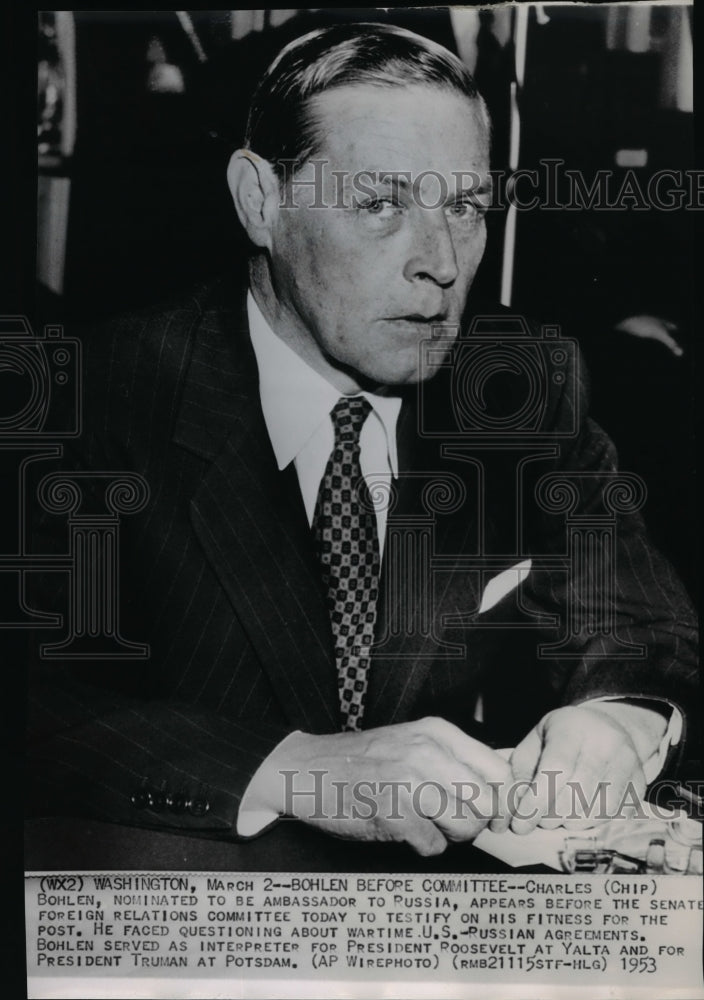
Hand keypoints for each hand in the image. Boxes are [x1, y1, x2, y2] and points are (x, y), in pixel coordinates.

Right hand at [255, 717, 511, 855]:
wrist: (307, 770)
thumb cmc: (364, 760)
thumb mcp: (412, 741)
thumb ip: (453, 758)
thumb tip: (503, 788)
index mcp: (437, 732)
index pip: (499, 769)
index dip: (498, 796)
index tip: (484, 808)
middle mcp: (427, 753)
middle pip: (487, 803)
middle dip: (473, 819)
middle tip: (448, 818)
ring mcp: (410, 783)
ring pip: (466, 827)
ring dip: (448, 834)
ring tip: (423, 822)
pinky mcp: (393, 814)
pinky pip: (433, 846)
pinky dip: (421, 845)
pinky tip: (401, 828)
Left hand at [494, 702, 667, 834]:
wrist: (606, 725)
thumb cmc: (561, 737)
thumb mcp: (535, 742)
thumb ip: (519, 774)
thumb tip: (508, 814)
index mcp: (572, 728)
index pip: (556, 769)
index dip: (537, 801)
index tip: (520, 824)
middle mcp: (604, 742)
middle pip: (575, 795)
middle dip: (549, 817)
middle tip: (538, 819)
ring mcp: (627, 763)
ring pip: (595, 812)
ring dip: (569, 823)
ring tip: (558, 815)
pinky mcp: (640, 783)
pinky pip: (613, 817)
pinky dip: (591, 824)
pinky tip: (579, 814)